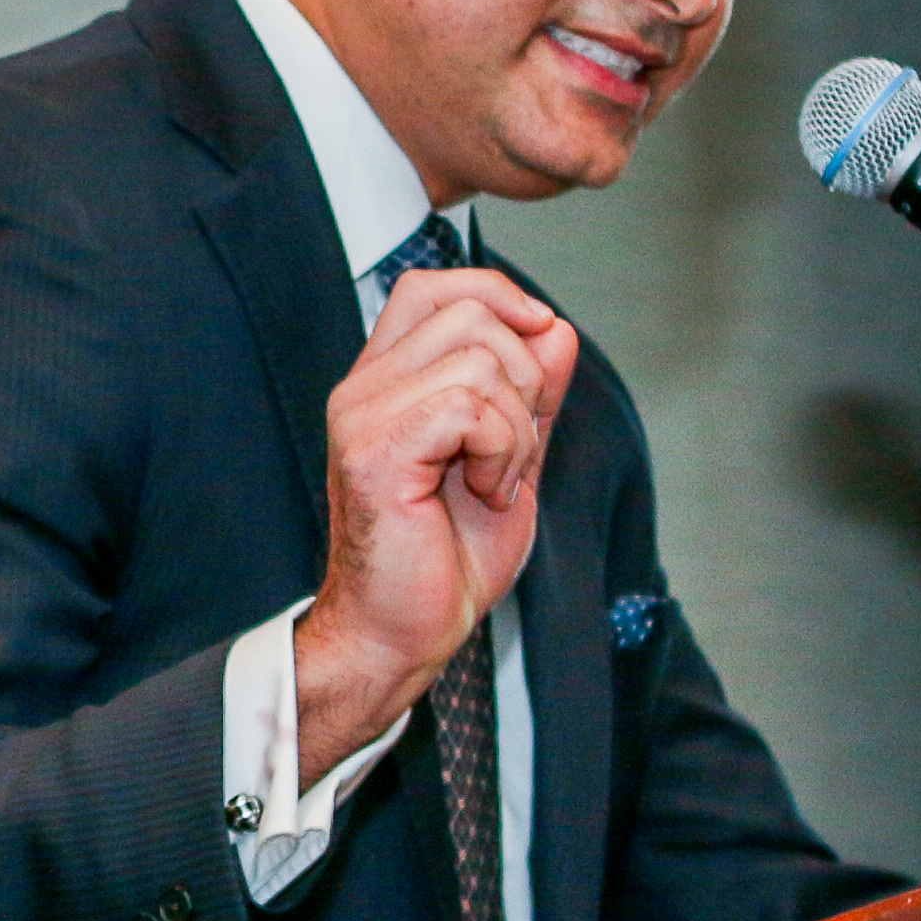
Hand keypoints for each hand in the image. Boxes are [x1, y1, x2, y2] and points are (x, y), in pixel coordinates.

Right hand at [292, 266, 575, 775]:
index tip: (538, 346)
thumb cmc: (445, 559)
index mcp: (385, 382)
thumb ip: (532, 394)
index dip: (498, 297)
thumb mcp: (511, 459)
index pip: (436, 287)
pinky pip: (472, 407)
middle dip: (526, 376)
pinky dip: (503, 452)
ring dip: (517, 427)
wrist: (404, 633)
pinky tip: (484, 493)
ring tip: (493, 480)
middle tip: (511, 449)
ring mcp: (363, 415)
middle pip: (471, 311)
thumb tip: (557, 330)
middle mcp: (364, 388)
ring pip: (481, 358)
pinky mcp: (375, 451)